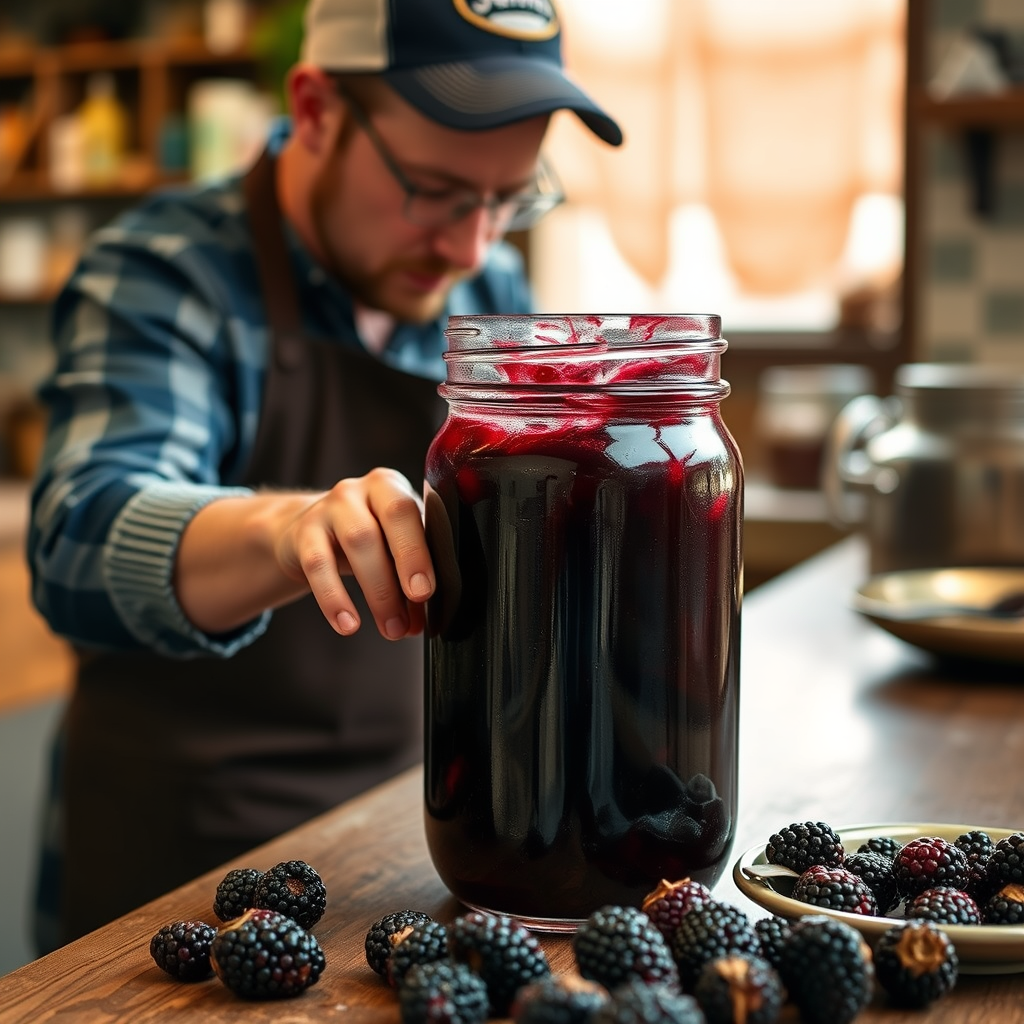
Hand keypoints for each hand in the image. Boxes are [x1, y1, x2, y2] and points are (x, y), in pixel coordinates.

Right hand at [275, 468, 434, 639]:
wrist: (305, 531)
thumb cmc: (364, 539)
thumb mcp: (390, 545)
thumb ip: (410, 574)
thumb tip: (420, 621)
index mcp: (391, 487)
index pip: (410, 511)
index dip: (419, 550)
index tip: (425, 591)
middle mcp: (360, 490)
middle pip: (390, 519)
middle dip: (407, 562)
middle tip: (417, 604)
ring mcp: (329, 507)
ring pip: (359, 542)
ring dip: (379, 591)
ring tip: (391, 628)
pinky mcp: (303, 532)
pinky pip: (318, 566)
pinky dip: (334, 599)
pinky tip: (348, 625)